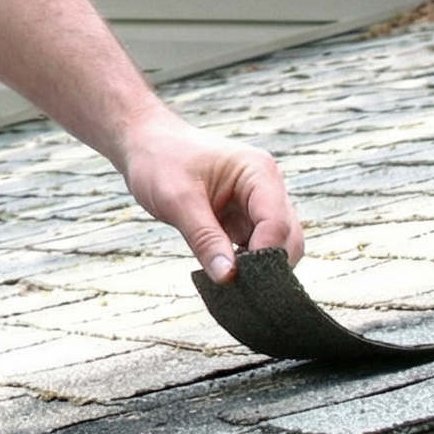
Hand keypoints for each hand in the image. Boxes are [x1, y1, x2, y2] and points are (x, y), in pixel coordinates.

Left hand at [120, 112, 303, 283]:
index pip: (277, 223)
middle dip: (267, 266)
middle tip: (235, 288)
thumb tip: (228, 278)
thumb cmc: (160, 160)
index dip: (264, 256)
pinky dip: (245, 264)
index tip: (238, 280)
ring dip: (257, 268)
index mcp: (258, 172)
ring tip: (227, 284)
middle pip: (287, 238)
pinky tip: (223, 274)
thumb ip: (204, 238)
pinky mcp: (244, 218)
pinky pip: (255, 248)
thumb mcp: (177, 199)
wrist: (145, 144)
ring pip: (275, 246)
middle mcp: (266, 187)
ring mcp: (257, 203)